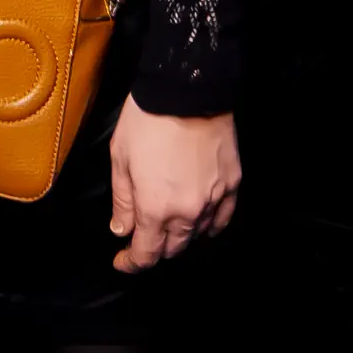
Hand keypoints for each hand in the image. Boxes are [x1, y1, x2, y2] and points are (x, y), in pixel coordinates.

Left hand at [108, 93, 239, 272]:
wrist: (186, 90)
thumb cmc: (147, 120)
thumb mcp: (120, 158)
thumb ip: (122, 200)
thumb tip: (121, 229)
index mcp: (155, 208)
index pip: (146, 254)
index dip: (132, 262)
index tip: (123, 261)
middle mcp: (187, 211)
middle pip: (172, 248)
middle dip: (155, 248)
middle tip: (142, 238)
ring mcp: (214, 199)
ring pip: (197, 235)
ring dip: (181, 236)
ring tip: (169, 225)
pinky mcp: (232, 183)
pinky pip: (223, 218)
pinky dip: (211, 225)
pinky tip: (203, 223)